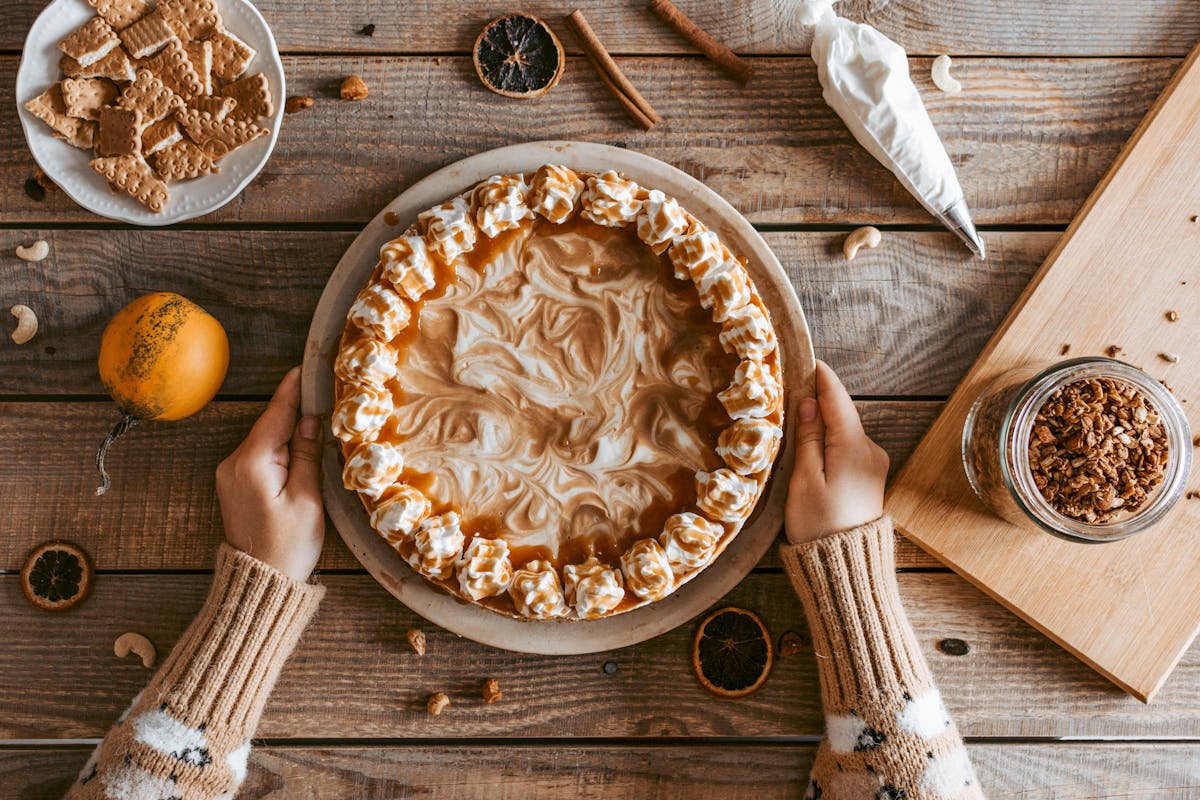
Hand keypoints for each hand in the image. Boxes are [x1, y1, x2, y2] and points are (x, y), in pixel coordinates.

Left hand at [216, 367, 324, 580]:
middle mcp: (233, 462)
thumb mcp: (307, 498)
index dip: (292, 390)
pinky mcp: (234, 485)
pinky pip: (259, 456)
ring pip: (265, 441)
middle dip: (294, 411)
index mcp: (252, 462)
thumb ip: (307, 455)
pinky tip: (299, 448)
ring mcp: (230, 474)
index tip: (304, 368)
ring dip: (289, 432)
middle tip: (322, 392)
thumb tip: (309, 420)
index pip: (276, 415)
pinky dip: (279, 448)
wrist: (261, 582)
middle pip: (270, 426)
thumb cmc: (289, 545)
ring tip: (318, 420)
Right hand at [785, 361, 888, 543]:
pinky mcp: (870, 480)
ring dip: (822, 427)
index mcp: (854, 448)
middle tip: (789, 392)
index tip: (808, 358)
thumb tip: (807, 403)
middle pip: (841, 415)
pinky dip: (830, 445)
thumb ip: (808, 438)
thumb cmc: (819, 525)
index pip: (837, 400)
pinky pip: (847, 451)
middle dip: (817, 404)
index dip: (822, 378)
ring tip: (793, 425)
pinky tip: (811, 451)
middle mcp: (871, 451)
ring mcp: (874, 466)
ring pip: (844, 433)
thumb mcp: (804, 480)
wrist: (846, 569)